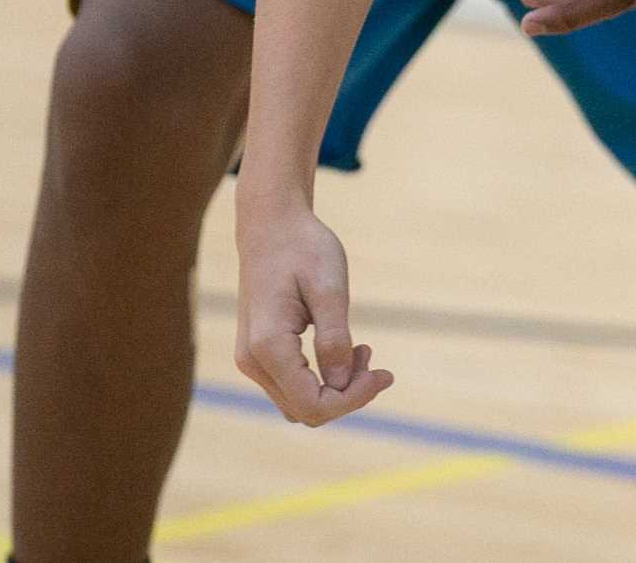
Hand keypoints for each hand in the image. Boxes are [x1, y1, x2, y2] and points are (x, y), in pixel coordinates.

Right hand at [235, 204, 391, 424]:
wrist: (271, 224)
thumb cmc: (303, 247)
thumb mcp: (329, 287)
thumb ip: (334, 339)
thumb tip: (342, 386)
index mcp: (268, 346)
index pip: (312, 405)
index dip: (353, 400)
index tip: (384, 374)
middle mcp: (252, 361)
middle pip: (305, 410)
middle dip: (347, 395)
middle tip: (374, 358)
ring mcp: (251, 359)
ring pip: (298, 402)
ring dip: (335, 389)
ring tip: (363, 350)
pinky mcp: (258, 353)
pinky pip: (291, 384)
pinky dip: (321, 378)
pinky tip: (344, 350)